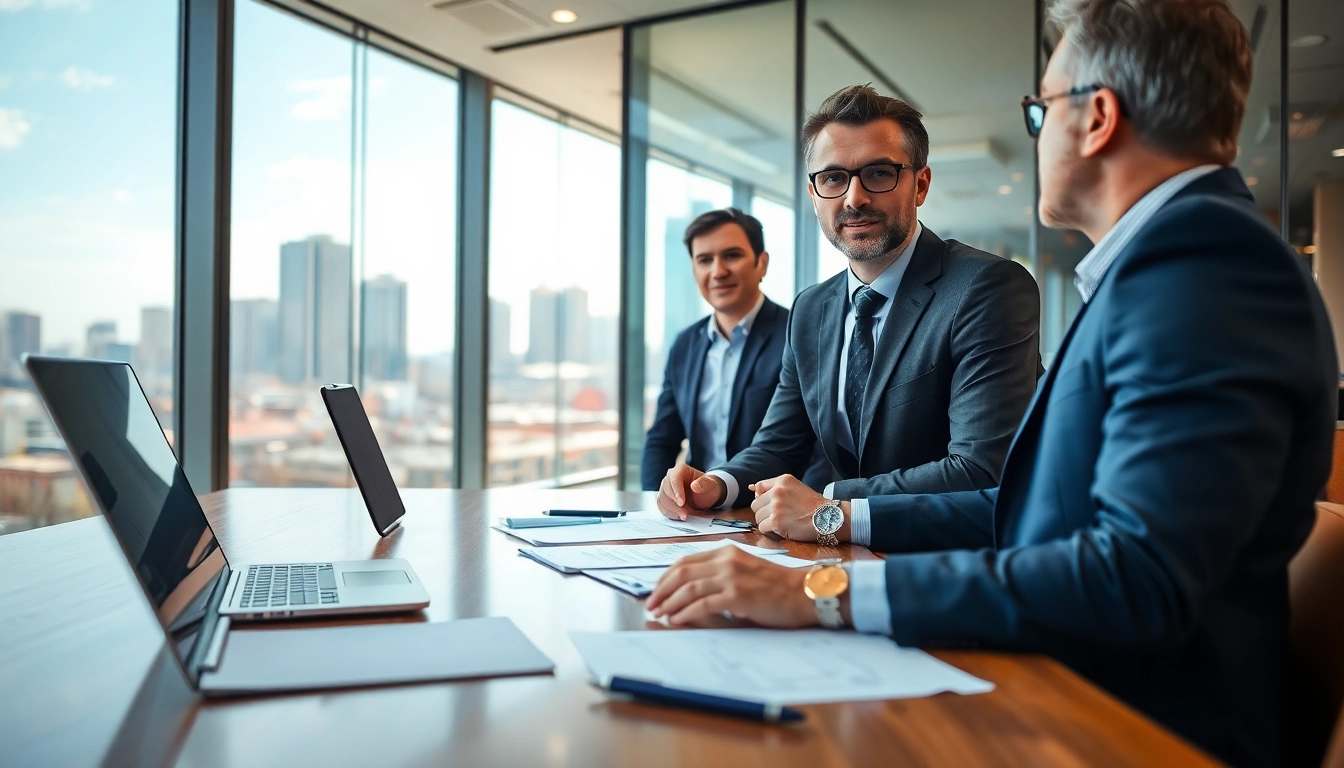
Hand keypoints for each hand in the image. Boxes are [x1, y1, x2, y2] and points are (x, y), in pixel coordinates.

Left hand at [646, 545, 814, 627]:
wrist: (805, 592)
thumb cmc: (777, 587)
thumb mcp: (744, 572)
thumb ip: (720, 577)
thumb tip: (691, 593)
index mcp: (726, 551)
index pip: (685, 561)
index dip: (666, 577)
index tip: (656, 591)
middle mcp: (726, 560)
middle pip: (681, 573)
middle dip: (661, 590)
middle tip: (651, 604)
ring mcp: (731, 576)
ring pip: (689, 588)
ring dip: (670, 603)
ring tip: (661, 614)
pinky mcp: (737, 595)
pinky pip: (703, 604)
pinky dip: (686, 613)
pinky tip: (678, 620)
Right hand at [657, 462, 724, 520]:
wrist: (704, 495)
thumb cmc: (707, 488)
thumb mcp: (711, 485)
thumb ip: (705, 484)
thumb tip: (695, 486)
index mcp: (680, 469)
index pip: (675, 479)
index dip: (677, 491)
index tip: (681, 503)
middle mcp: (670, 477)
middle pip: (666, 490)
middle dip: (674, 504)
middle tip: (685, 514)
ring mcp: (665, 488)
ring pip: (662, 499)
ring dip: (672, 510)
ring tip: (683, 516)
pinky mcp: (664, 499)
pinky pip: (661, 506)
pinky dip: (669, 513)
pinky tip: (678, 516)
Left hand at [749, 475, 846, 541]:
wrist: (828, 518)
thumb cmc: (814, 505)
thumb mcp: (797, 488)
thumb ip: (777, 488)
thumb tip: (752, 489)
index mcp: (783, 481)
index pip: (759, 487)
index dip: (761, 498)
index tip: (769, 504)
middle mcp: (778, 491)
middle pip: (755, 504)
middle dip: (764, 512)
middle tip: (777, 516)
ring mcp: (776, 507)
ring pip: (758, 517)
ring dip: (767, 522)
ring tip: (781, 523)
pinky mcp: (776, 521)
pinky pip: (762, 528)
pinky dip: (770, 531)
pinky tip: (782, 529)